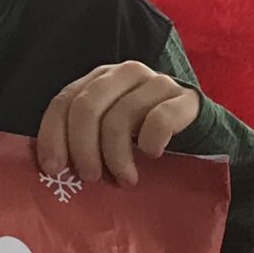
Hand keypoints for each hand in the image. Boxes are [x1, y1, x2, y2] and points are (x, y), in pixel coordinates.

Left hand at [38, 62, 201, 186]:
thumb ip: (81, 139)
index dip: (53, 135)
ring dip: (117, 155)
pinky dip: (151, 141)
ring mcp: (156, 82)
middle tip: (90, 177)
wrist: (201, 135)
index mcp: (98, 79)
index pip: (64, 102)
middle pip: (87, 107)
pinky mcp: (186, 99)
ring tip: (123, 179)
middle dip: (83, 148)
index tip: (54, 169)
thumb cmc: (144, 138)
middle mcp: (124, 74)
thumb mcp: (107, 135)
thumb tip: (52, 169)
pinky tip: (152, 155)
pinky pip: (159, 119)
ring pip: (120, 116)